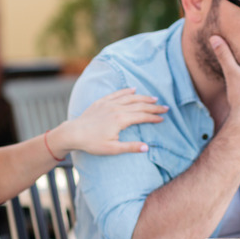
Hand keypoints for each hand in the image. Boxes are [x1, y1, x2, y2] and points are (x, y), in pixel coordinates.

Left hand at [53, 88, 167, 156]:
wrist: (73, 133)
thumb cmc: (92, 143)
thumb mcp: (112, 149)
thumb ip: (130, 147)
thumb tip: (147, 147)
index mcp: (121, 119)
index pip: (142, 116)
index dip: (154, 117)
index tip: (163, 118)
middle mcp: (117, 108)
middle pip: (139, 105)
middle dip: (153, 106)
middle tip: (165, 107)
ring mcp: (109, 103)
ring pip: (130, 97)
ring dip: (143, 97)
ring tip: (154, 98)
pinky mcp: (102, 102)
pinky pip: (117, 93)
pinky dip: (126, 91)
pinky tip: (133, 89)